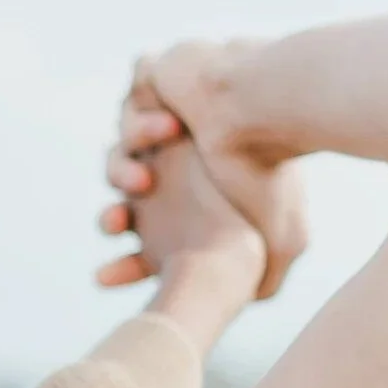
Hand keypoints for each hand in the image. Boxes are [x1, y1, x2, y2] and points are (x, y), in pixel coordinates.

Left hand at [104, 41, 310, 304]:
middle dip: (112, 219)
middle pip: (122, 206)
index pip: (151, 243)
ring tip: (146, 180)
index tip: (103, 279)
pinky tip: (169, 128)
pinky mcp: (154, 90)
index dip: (127, 264)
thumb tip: (256, 298)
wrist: (273, 112)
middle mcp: (176, 172)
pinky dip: (139, 128)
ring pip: (116, 162)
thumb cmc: (275, 175)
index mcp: (198, 207)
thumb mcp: (284, 240)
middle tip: (117, 223)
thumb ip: (266, 276)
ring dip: (122, 176)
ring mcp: (164, 132)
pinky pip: (126, 114)